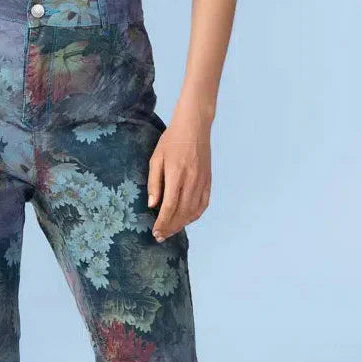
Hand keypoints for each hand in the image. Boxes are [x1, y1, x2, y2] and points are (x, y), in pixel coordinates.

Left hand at [148, 109, 211, 241]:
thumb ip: (154, 183)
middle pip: (182, 212)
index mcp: (177, 174)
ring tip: (171, 230)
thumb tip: (153, 205)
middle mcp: (192, 180)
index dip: (162, 222)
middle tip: (161, 236)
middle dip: (170, 227)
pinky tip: (186, 220)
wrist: (195, 126)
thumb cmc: (172, 140)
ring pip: (193, 211)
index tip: (156, 232)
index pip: (170, 206)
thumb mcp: (156, 158)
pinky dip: (194, 215)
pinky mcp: (208, 181)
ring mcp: (202, 181)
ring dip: (181, 224)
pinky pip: (203, 204)